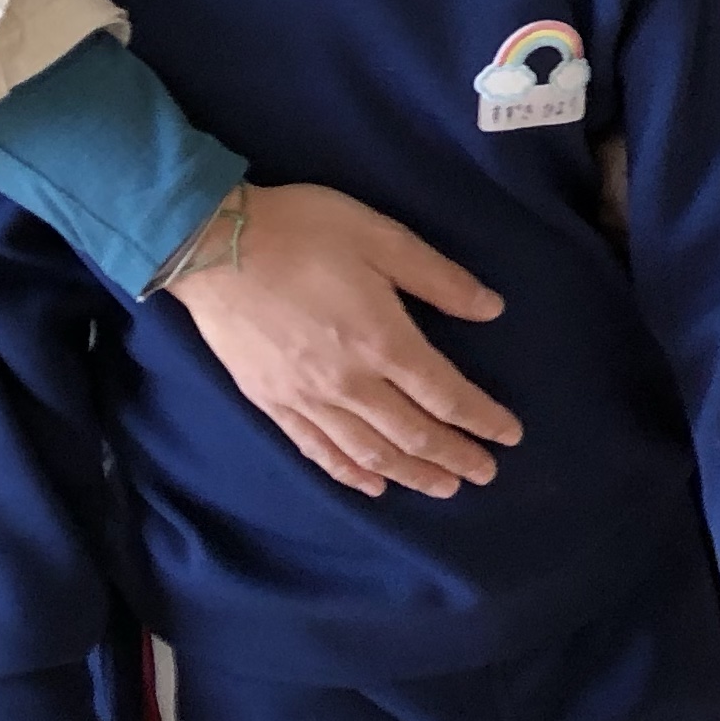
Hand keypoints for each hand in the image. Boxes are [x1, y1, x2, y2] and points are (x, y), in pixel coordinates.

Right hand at [168, 184, 517, 496]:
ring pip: (370, 453)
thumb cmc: (303, 231)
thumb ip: (439, 278)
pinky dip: (350, 474)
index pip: (446, 395)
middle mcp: (349, 382)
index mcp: (383, 340)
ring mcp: (306, 398)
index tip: (510, 436)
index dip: (482, 419)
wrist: (209, 245)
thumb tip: (491, 310)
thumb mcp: (382, 237)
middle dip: (455, 457)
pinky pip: (318, 451)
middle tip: (486, 474)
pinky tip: (372, 486)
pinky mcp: (271, 403)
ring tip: (444, 489)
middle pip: (413, 434)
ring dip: (412, 475)